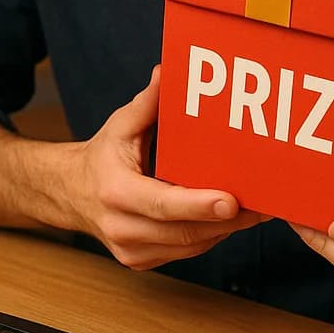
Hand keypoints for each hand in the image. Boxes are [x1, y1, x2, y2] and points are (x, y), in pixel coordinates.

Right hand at [68, 66, 266, 270]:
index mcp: (115, 191)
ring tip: (256, 211)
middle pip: (184, 231)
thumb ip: (148, 102)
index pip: (162, 203)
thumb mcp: (120, 125)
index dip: (198, 205)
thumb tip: (167, 71)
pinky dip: (209, 237)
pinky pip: (184, 252)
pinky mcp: (140, 261)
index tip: (231, 201)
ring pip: (189, 246)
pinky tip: (229, 220)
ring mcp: (130, 250)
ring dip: (224, 231)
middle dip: (227, 221)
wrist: (70, 193)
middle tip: (263, 204)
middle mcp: (121, 226)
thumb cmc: (102, 156)